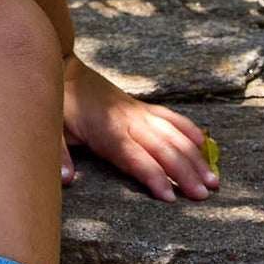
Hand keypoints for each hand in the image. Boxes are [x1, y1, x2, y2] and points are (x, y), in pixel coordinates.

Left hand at [62, 55, 215, 200]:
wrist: (62, 67)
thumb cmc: (57, 101)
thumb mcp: (51, 127)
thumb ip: (58, 154)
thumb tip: (65, 179)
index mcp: (107, 131)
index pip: (135, 158)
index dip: (153, 176)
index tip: (170, 196)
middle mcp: (129, 121)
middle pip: (163, 149)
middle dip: (184, 173)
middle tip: (203, 195)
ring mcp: (138, 112)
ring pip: (173, 135)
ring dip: (194, 157)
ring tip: (213, 180)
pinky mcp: (140, 106)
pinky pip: (170, 117)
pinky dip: (188, 130)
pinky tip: (204, 144)